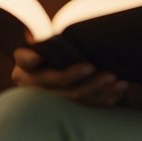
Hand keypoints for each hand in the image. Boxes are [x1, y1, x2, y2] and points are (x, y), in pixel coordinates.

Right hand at [11, 48, 127, 106]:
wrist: (68, 67)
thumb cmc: (61, 48)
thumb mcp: (51, 43)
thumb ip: (50, 38)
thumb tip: (49, 32)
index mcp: (25, 65)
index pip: (24, 60)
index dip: (29, 60)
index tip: (38, 57)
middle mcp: (34, 85)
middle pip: (55, 81)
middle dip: (74, 75)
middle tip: (92, 66)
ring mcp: (52, 99)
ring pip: (73, 96)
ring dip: (96, 88)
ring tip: (115, 79)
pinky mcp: (70, 108)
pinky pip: (87, 105)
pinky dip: (103, 98)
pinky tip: (117, 91)